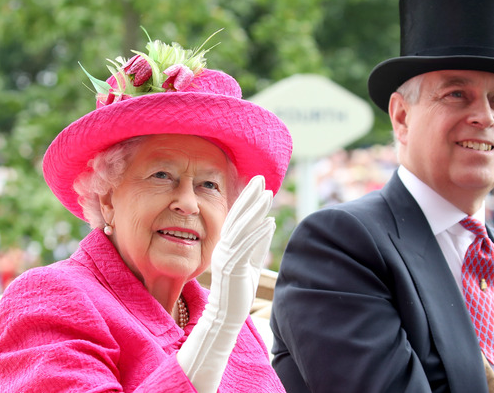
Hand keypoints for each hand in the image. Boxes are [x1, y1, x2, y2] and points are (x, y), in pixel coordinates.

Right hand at [177, 175, 274, 392]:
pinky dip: (258, 234)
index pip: (237, 217)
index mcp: (226, 245)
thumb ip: (258, 244)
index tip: (258, 183)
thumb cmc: (238, 291)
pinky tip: (270, 222)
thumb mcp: (251, 263)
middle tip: (261, 178)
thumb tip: (269, 223)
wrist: (225, 316)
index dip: (247, 199)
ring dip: (255, 211)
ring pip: (241, 228)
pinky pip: (246, 247)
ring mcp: (226, 257)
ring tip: (268, 195)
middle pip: (237, 217)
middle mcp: (223, 247)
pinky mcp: (232, 268)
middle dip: (250, 196)